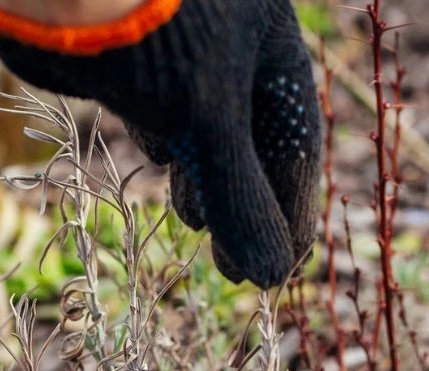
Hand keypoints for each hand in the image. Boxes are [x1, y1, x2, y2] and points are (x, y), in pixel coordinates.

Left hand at [0, 0, 321, 287]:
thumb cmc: (158, 40)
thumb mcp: (210, 125)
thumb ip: (241, 201)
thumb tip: (271, 275)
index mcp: (271, 36)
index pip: (296, 139)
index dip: (291, 210)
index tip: (280, 268)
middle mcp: (233, 36)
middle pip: (250, 136)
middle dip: (239, 203)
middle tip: (231, 266)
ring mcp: (182, 42)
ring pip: (203, 125)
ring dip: (202, 181)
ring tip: (192, 225)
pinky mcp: (132, 48)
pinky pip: (163, 106)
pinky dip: (166, 142)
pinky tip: (160, 164)